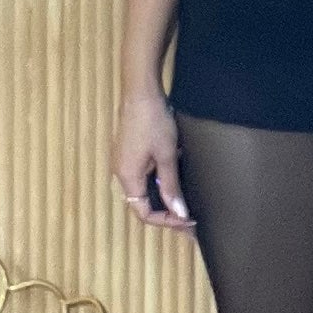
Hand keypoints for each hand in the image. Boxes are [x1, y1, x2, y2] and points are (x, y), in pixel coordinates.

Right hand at [111, 88, 193, 230]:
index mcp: (128, 178)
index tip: (187, 220)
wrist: (141, 91)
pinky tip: (176, 180)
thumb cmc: (153, 121)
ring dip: (163, 198)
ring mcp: (125, 162)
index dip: (166, 221)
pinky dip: (159, 183)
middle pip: (143, 204)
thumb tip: (180, 213)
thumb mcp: (166, 156)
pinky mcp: (130, 152)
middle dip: (166, 213)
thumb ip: (171, 186)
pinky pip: (144, 176)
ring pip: (145, 190)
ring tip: (186, 202)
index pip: (144, 214)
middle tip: (190, 217)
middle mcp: (122, 173)